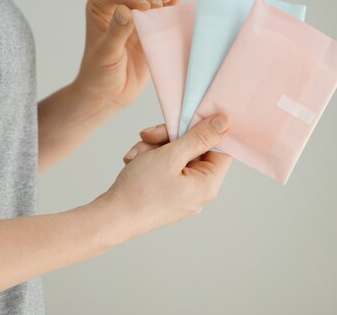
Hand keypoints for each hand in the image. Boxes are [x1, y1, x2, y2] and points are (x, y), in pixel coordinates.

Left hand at [73, 0, 182, 110]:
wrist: (111, 93)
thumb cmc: (100, 73)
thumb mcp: (106, 53)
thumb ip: (116, 31)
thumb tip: (125, 10)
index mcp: (101, 6)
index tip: (145, 8)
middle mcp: (118, 4)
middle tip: (159, 2)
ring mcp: (137, 14)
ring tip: (171, 0)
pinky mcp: (153, 25)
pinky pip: (165, 6)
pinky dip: (173, 3)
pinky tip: (177, 6)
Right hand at [94, 113, 232, 244]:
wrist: (112, 217)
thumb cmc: (141, 190)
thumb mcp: (171, 156)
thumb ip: (199, 137)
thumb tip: (225, 122)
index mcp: (208, 184)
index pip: (220, 148)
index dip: (205, 131)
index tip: (187, 119)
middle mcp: (198, 190)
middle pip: (193, 149)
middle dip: (168, 139)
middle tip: (149, 136)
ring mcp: (182, 192)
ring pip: (175, 154)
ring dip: (154, 148)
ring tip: (136, 156)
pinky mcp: (166, 192)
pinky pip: (164, 166)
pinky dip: (148, 159)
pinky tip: (133, 162)